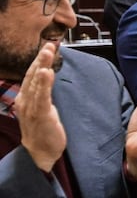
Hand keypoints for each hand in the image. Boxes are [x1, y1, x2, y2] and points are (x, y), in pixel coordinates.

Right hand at [13, 44, 65, 171]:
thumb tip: (47, 79)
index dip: (39, 61)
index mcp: (26, 98)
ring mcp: (31, 107)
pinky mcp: (40, 115)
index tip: (48, 47)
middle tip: (49, 44)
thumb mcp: (43, 108)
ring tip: (48, 52)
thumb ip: (43, 94)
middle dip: (41, 59)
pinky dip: (44, 84)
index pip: (32, 75)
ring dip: (43, 65)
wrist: (41, 153)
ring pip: (36, 82)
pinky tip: (47, 72)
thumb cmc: (43, 131)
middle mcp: (26, 100)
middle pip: (33, 75)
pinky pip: (42, 97)